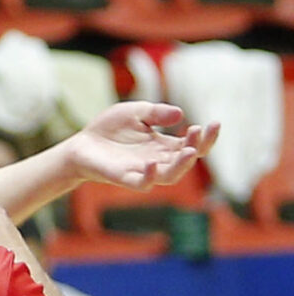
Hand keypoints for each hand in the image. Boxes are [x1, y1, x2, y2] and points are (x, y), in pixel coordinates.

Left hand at [64, 101, 218, 189]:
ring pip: (170, 175)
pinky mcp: (124, 178)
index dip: (206, 137)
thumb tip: (180, 114)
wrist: (81, 144)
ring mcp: (143, 171)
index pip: (193, 145)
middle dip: (197, 147)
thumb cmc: (110, 129)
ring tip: (190, 151)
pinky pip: (141, 183)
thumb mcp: (134, 112)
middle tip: (198, 132)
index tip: (214, 123)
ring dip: (182, 165)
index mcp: (165, 146)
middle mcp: (159, 161)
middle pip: (186, 160)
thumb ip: (155, 112)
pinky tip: (152, 163)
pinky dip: (149, 176)